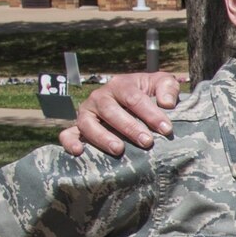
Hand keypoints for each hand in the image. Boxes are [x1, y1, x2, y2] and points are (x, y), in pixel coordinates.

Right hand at [62, 72, 181, 156]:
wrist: (134, 101)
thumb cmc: (150, 94)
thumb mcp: (161, 84)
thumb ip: (168, 88)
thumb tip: (166, 103)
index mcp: (120, 85)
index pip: (133, 98)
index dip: (150, 113)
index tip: (166, 128)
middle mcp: (100, 98)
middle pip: (110, 111)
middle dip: (129, 127)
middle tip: (147, 141)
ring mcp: (87, 113)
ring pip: (88, 123)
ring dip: (102, 137)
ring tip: (119, 149)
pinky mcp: (79, 128)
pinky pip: (68, 134)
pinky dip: (70, 142)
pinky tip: (79, 152)